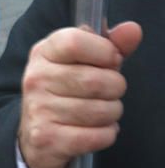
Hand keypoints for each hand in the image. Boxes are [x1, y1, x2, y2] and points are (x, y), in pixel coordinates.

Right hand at [17, 22, 142, 167]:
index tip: (110, 61)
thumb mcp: (82, 63)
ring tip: (99, 113)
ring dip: (111, 114)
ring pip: (101, 111)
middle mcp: (36, 78)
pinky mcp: (47, 138)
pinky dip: (106, 134)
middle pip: (97, 80)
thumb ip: (109, 46)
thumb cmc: (64, 93)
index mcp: (43, 52)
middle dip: (115, 89)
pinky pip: (98, 136)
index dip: (104, 52)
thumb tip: (133, 29)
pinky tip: (94, 130)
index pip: (75, 42)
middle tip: (107, 92)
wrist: (34, 135)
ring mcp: (38, 108)